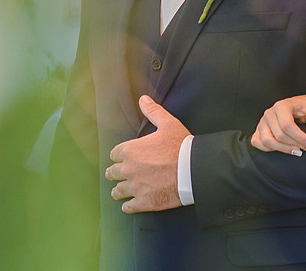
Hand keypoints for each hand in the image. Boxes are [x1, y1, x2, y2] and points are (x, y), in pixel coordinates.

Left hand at [105, 95, 190, 212]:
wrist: (193, 170)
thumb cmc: (181, 146)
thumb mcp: (168, 124)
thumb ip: (153, 111)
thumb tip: (143, 99)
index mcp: (130, 150)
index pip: (114, 154)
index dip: (119, 156)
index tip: (124, 158)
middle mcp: (128, 169)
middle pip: (111, 173)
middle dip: (116, 173)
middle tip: (121, 175)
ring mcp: (135, 187)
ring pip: (117, 192)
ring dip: (120, 190)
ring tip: (123, 191)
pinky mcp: (143, 202)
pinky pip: (127, 207)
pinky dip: (129, 206)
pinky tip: (131, 203)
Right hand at [250, 94, 305, 154]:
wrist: (298, 105)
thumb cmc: (305, 107)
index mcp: (281, 106)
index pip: (287, 125)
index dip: (299, 137)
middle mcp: (269, 113)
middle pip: (279, 135)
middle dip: (295, 145)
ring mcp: (262, 122)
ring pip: (267, 141)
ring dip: (283, 149)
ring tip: (298, 151)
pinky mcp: (258, 130)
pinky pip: (258, 143)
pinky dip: (268, 149)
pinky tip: (283, 149)